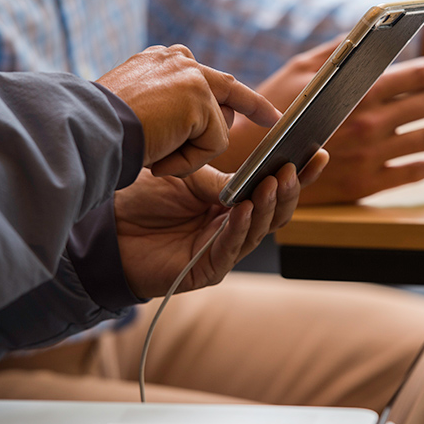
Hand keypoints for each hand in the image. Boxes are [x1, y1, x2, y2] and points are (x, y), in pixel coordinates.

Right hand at [98, 45, 280, 176]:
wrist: (87, 129)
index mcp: (161, 62)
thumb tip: (214, 121)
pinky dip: (190, 160)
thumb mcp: (139, 114)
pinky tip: (161, 156)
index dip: (234, 96)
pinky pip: (213, 144)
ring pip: (216, 128)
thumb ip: (174, 110)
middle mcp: (178, 61)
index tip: (261, 108)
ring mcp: (191, 76)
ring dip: (191, 153)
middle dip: (254, 107)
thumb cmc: (102, 131)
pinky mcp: (200, 98)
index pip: (206, 77)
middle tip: (274, 118)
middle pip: (228, 89)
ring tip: (156, 153)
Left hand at [115, 152, 326, 297]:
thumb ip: (219, 180)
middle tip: (293, 169)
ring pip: (260, 229)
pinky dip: (240, 227)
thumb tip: (253, 177)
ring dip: (268, 205)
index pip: (273, 187)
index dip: (299, 174)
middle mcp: (234, 226)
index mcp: (233, 201)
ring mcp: (223, 249)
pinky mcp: (207, 269)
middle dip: (288, 190)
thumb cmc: (143, 202)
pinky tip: (244, 208)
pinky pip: (231, 248)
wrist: (105, 231)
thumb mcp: (186, 179)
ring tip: (273, 182)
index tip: (317, 153)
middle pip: (275, 211)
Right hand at [248, 40, 423, 203]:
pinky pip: (412, 173)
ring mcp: (369, 156)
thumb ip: (341, 48)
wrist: (252, 164)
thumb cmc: (274, 111)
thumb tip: (373, 27)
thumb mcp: (301, 68)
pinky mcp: (365, 184)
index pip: (416, 76)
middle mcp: (368, 123)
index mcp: (356, 91)